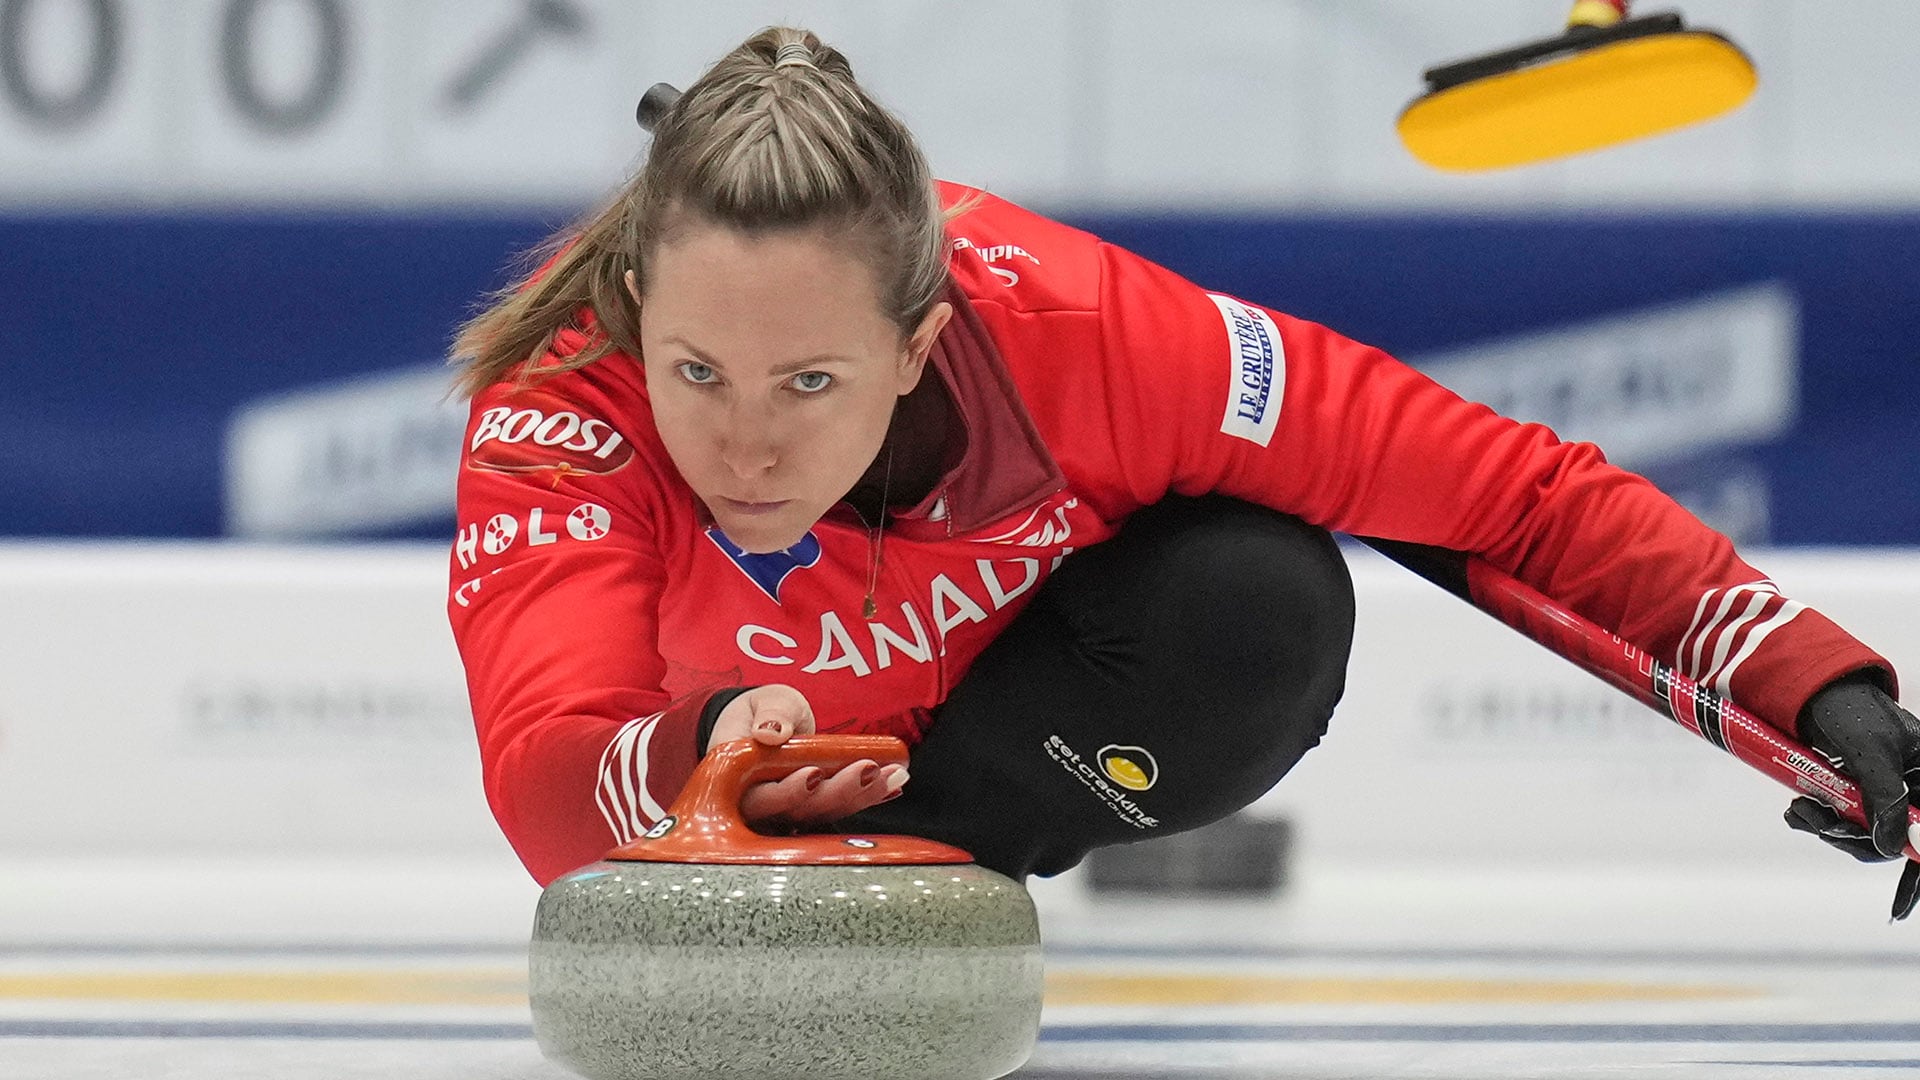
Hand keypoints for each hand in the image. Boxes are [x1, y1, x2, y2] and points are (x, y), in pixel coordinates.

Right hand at [704, 684, 908, 828]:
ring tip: (893, 774)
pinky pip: (842, 806)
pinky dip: (869, 796)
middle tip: (869, 769)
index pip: (758, 797)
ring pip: (825, 812)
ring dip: (862, 794)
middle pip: (799, 810)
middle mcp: (762, 804)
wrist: (769, 723)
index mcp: (736, 780)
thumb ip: (769, 713)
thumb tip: (770, 732)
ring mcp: (791, 810)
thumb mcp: (764, 701)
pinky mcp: (815, 808)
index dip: (788, 792)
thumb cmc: (761, 713)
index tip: (814, 774)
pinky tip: (893, 784)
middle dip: (838, 792)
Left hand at [1782, 674, 1919, 919]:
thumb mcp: (1869, 751)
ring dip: (1827, 828)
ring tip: (1799, 809)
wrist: (1807, 691)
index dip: (1918, 855)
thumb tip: (1890, 845)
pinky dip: (1818, 821)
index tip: (1903, 902)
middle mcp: (1910, 789)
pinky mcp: (1854, 794)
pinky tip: (1798, 811)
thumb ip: (1884, 797)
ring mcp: (1882, 794)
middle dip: (1851, 837)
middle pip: (1893, 840)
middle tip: (1815, 820)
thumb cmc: (1847, 710)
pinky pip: (1842, 822)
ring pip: (1863, 835)